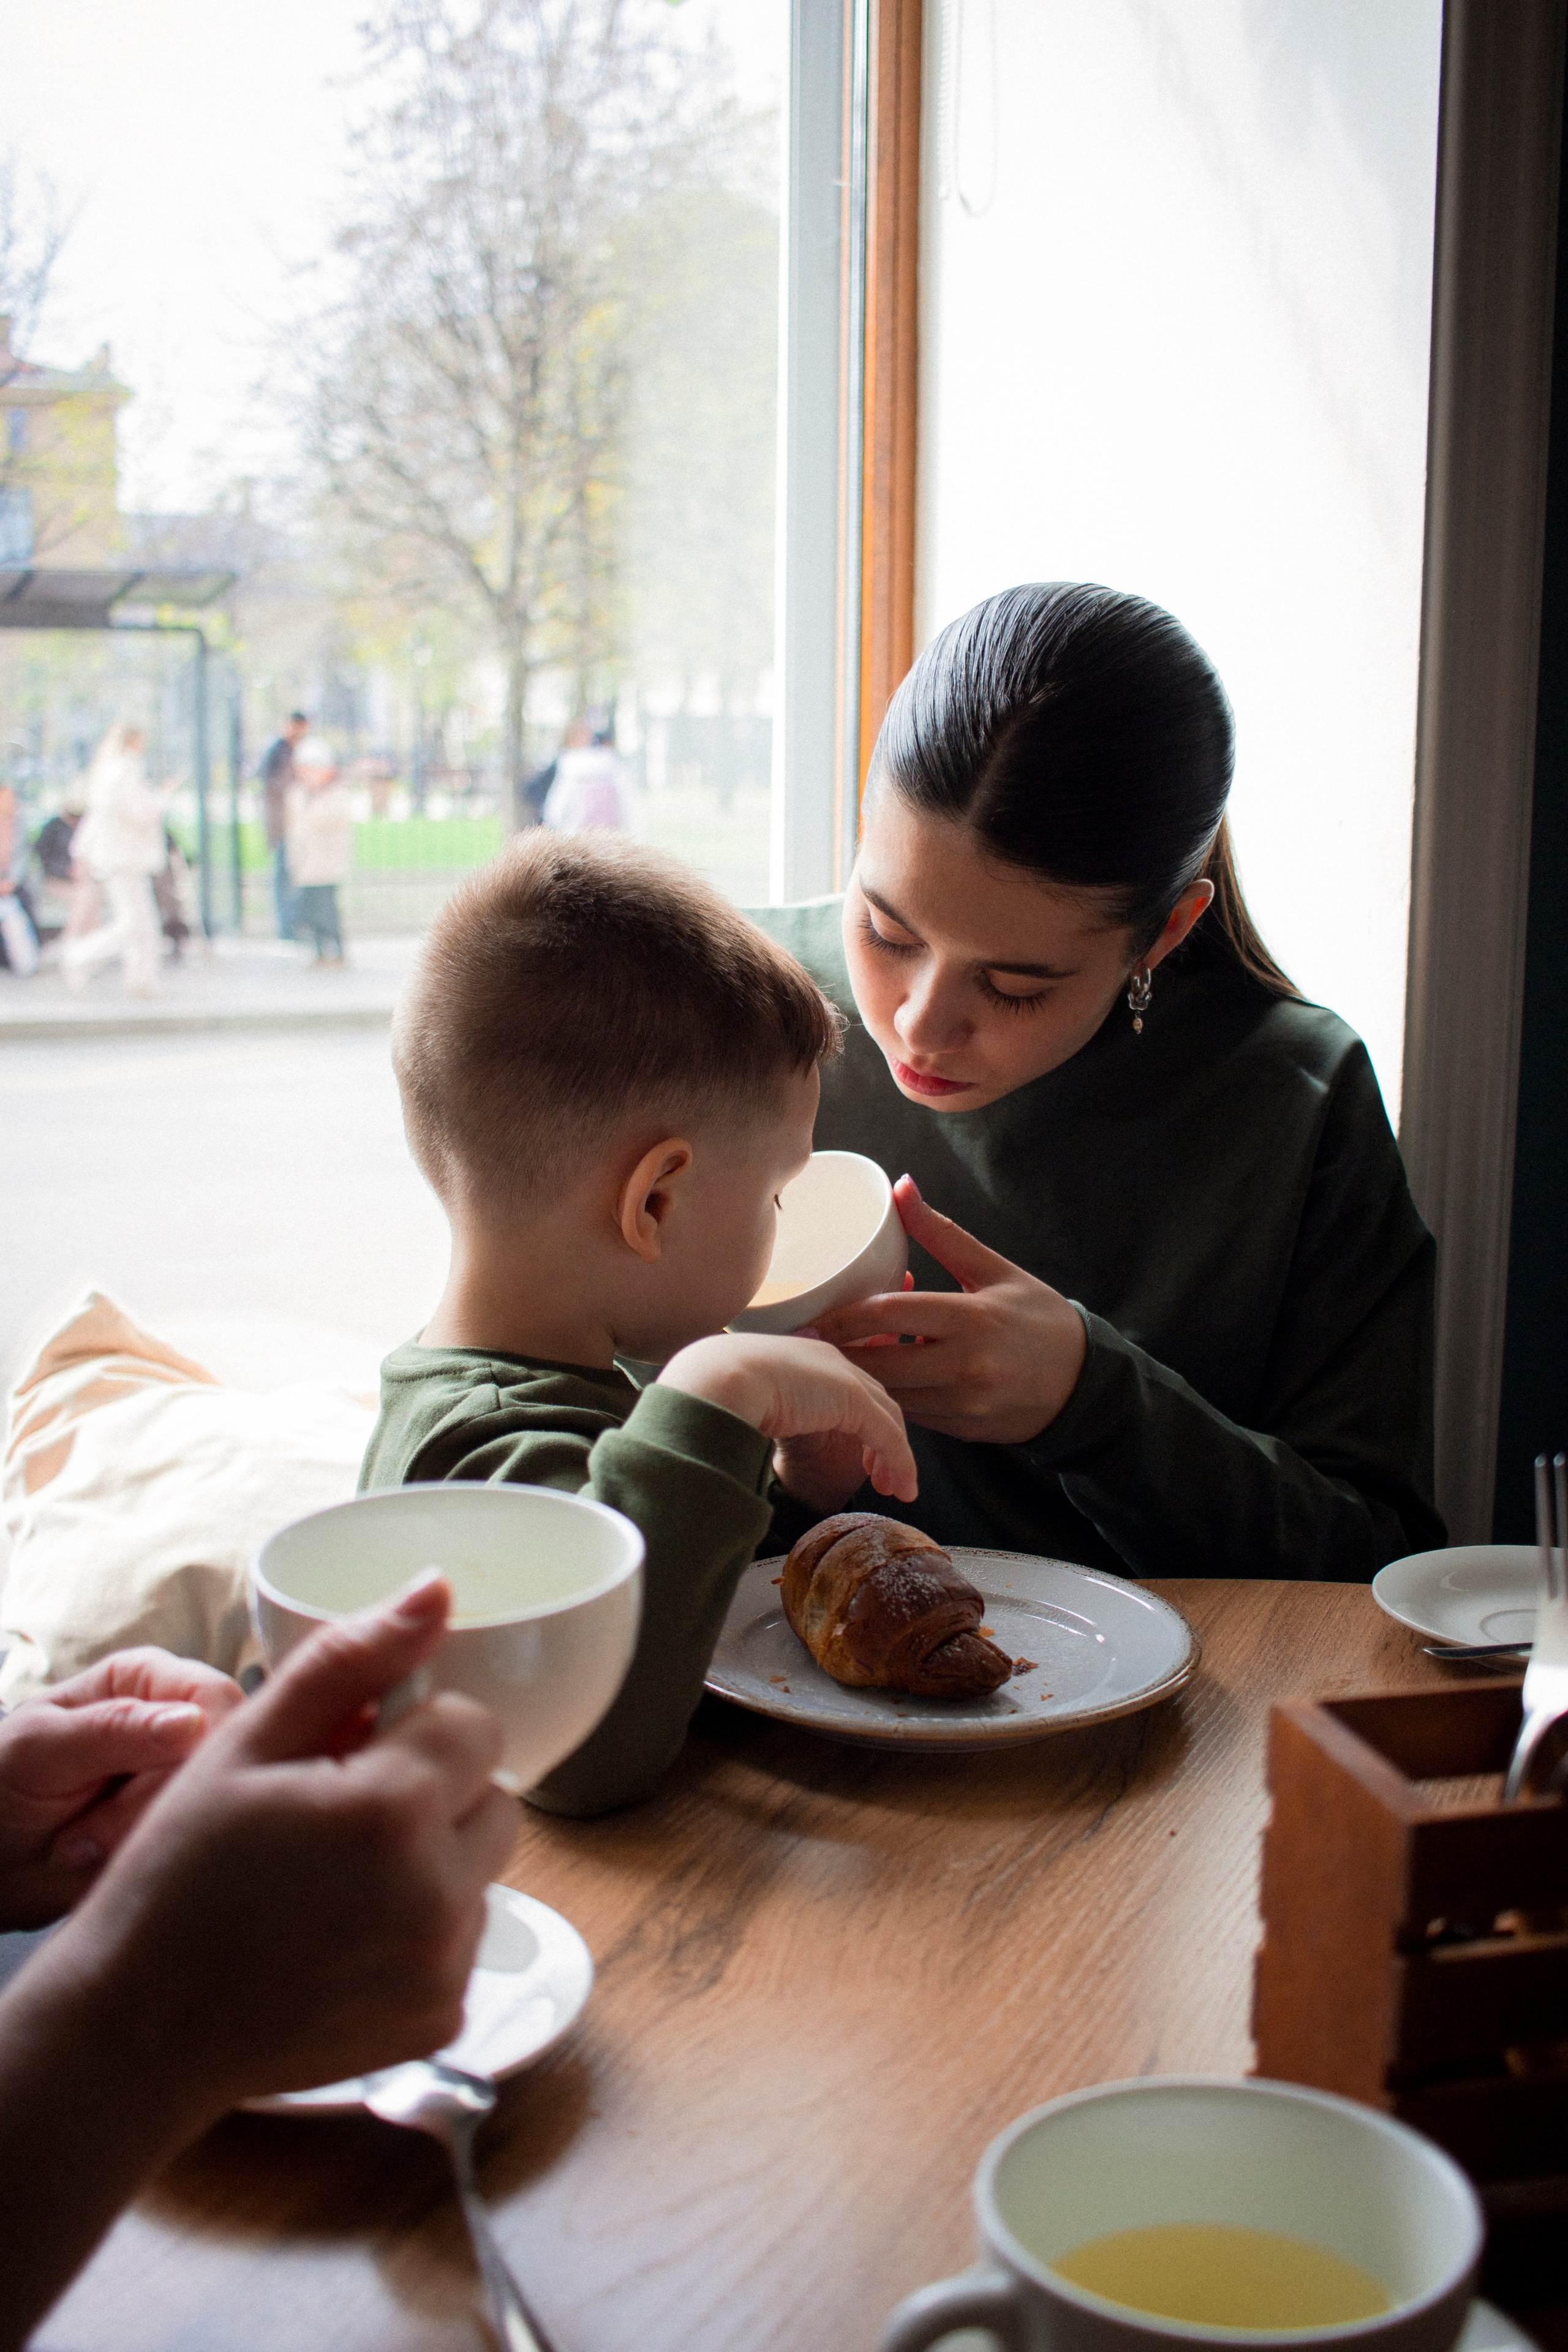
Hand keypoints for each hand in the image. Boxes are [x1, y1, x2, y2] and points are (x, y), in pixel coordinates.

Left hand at [0, 1650, 241, 1929]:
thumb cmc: (2, 1787)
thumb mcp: (41, 1750)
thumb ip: (112, 1729)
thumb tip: (193, 1722)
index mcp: (147, 1679)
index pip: (215, 1699)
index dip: (193, 1748)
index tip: (134, 1792)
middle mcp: (177, 1722)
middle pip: (222, 1758)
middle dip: (155, 1805)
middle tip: (87, 1835)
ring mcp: (182, 1777)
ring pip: (214, 1805)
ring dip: (143, 1837)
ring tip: (83, 1846)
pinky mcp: (180, 1824)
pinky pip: (201, 1843)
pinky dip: (150, 1859)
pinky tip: (101, 1860)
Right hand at [49, 1574, 517, 2115]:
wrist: (140, 2030)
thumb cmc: (177, 1878)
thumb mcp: (246, 1744)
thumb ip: (352, 1658)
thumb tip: (438, 1589)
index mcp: (391, 1812)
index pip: (474, 1724)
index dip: (412, 1732)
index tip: (347, 1761)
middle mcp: (436, 1895)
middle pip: (494, 1797)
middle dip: (433, 1794)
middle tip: (340, 1820)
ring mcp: (444, 1967)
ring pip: (483, 1868)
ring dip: (432, 1861)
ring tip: (335, 1884)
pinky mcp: (442, 2020)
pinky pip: (465, 1938)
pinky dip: (423, 1928)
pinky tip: (345, 1938)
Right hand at [658, 1333, 917, 1508]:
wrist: (717, 1380)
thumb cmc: (716, 1389)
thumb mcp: (748, 1396)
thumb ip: (766, 1408)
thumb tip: (759, 1429)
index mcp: (806, 1356)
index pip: (849, 1388)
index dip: (863, 1421)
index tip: (864, 1456)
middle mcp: (831, 1361)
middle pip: (876, 1401)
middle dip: (886, 1441)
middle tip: (885, 1478)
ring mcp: (844, 1377)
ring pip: (888, 1418)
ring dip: (897, 1457)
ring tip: (897, 1489)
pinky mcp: (852, 1399)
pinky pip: (888, 1436)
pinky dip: (900, 1463)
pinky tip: (901, 1488)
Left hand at [813, 1175, 1087, 1445]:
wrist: (1085, 1383)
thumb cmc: (1039, 1318)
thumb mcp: (994, 1270)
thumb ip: (942, 1234)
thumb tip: (901, 1185)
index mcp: (971, 1318)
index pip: (888, 1315)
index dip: (842, 1316)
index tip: (812, 1313)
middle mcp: (966, 1365)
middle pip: (878, 1364)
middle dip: (839, 1354)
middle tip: (808, 1340)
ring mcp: (964, 1404)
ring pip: (890, 1395)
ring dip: (861, 1378)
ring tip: (835, 1357)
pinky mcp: (963, 1430)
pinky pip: (911, 1415)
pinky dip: (890, 1397)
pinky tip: (878, 1378)